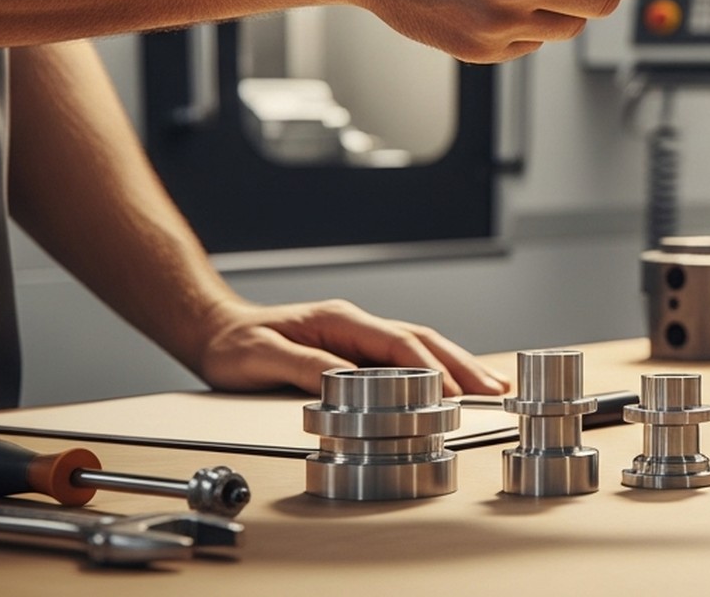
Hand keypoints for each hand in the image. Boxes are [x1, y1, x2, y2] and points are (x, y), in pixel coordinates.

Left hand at [195, 299, 507, 396]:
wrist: (215, 331)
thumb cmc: (234, 344)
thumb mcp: (262, 356)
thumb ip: (306, 364)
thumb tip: (348, 378)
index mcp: (339, 320)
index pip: (398, 341)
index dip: (430, 365)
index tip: (453, 389)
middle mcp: (355, 325)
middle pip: (423, 340)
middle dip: (462, 363)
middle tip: (494, 388)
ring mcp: (358, 336)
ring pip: (420, 346)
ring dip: (456, 365)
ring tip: (488, 385)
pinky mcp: (355, 351)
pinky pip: (405, 357)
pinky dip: (435, 368)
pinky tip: (451, 382)